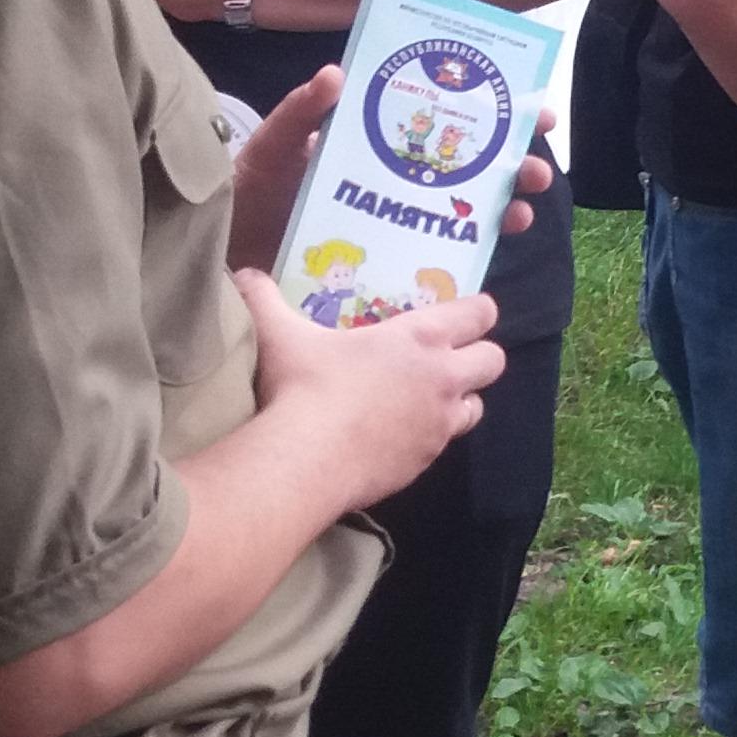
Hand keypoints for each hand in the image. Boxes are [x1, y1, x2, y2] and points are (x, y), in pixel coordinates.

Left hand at [229, 72, 556, 269]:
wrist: (225, 261)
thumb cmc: (248, 195)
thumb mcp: (271, 148)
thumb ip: (300, 113)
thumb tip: (336, 72)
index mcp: (378, 142)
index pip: (446, 119)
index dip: (495, 113)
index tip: (534, 108)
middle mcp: (397, 179)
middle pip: (471, 165)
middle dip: (516, 163)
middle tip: (538, 169)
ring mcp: (397, 221)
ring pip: (467, 209)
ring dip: (504, 206)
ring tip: (522, 210)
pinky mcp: (390, 263)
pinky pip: (441, 255)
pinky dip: (472, 250)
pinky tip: (491, 249)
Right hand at [235, 268, 503, 508]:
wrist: (305, 461)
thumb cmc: (302, 387)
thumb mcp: (280, 334)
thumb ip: (264, 298)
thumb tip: (243, 274)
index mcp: (421, 337)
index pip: (479, 313)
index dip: (477, 311)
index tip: (466, 312)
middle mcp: (443, 378)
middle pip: (493, 361)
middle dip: (479, 357)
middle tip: (449, 358)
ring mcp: (438, 424)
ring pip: (476, 407)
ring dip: (460, 401)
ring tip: (428, 399)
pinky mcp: (424, 463)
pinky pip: (441, 446)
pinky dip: (429, 439)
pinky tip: (399, 437)